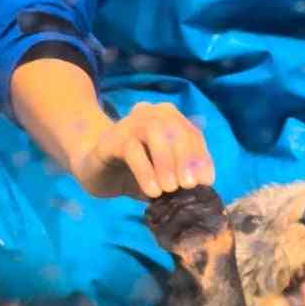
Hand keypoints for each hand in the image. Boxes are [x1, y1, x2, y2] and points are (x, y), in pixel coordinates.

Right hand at [68, 102, 214, 199]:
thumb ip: (182, 175)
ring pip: (153, 133)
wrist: (97, 172)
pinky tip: (152, 191)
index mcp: (169, 119)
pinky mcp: (112, 138)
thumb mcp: (164, 175)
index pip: (192, 133)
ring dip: (165, 162)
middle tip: (187, 186)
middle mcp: (151, 114)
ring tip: (169, 189)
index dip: (201, 157)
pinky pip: (132, 150)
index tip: (206, 182)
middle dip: (185, 158)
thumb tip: (202, 187)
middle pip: (175, 129)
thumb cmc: (137, 173)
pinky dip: (145, 171)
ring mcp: (130, 123)